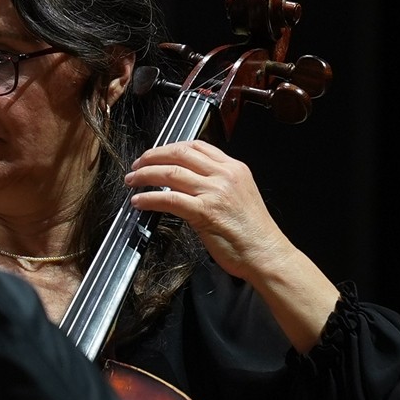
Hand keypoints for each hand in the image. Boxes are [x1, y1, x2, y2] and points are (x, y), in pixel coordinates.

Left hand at [124, 139, 287, 282]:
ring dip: (145, 175)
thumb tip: (188, 181)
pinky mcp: (205, 212)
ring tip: (132, 181)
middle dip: (152, 156)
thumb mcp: (240, 195)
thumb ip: (217, 184)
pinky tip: (139, 202)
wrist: (266, 254)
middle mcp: (225, 175)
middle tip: (137, 164)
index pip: (197, 146)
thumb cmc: (253, 233)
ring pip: (171, 173)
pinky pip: (169, 199)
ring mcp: (215, 192)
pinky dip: (149, 199)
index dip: (170, 147)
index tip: (155, 154)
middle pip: (180, 153)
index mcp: (234, 168)